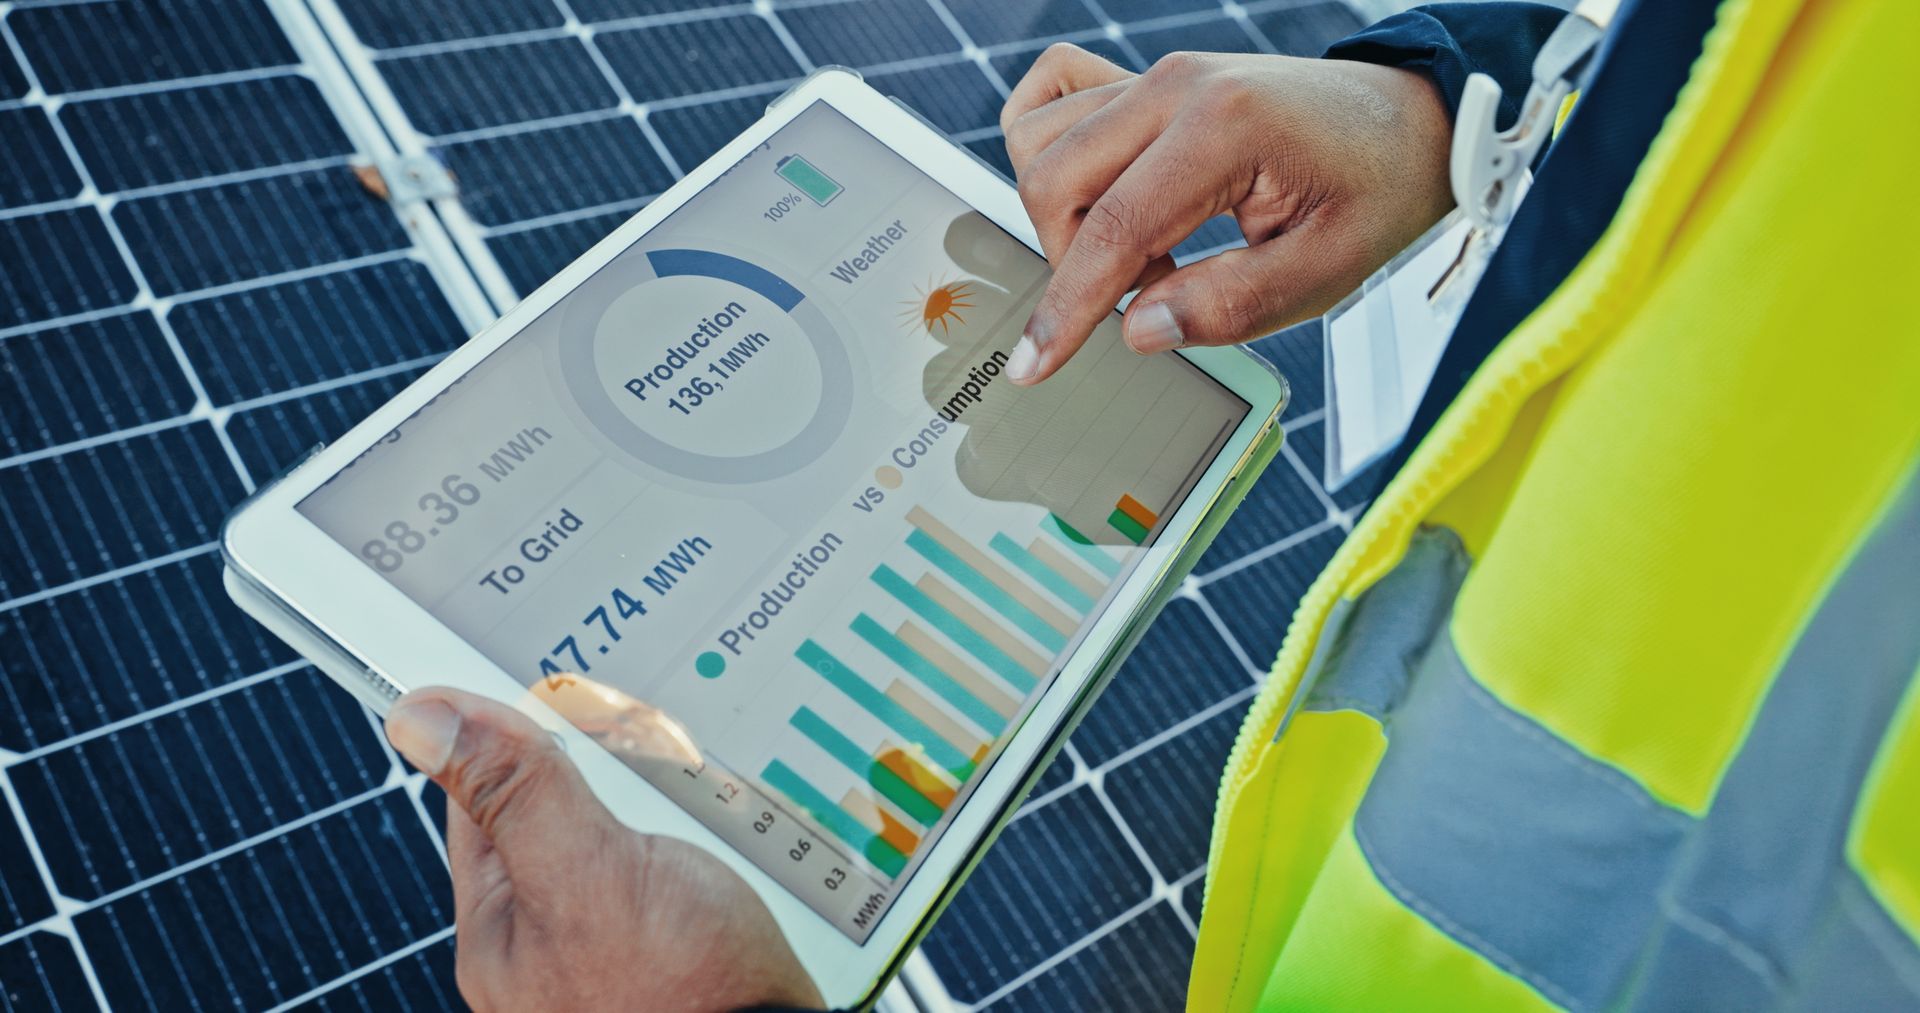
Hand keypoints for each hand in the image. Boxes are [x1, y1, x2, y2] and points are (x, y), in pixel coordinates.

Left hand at [383, 688, 822, 1012]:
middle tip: (632, 721)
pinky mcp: (685, 940)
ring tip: (686, 765)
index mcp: (502, 930)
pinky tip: (723, 814)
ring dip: (655, 789)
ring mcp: (620, 944)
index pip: (481, 801)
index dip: (500, 734)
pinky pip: (677, 858)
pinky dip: (696, 826)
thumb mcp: (587, 873)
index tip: (530, 675)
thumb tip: (423, 717)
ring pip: (625, 828)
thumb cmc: (680, 995)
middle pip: (557, 810)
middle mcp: (552, 942)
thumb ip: (514, 794)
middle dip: (594, 761)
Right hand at [999, 44, 1453, 383]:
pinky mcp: (1149, 78)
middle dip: (1071, 263)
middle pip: (1054, 180)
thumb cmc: (1375, 191)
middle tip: (1146, 297)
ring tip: (1144, 251)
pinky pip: (1055, 92)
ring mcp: (1157, 75)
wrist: (1408, 122)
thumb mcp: (1328, 270)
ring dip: (1066, 215)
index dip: (1068, 308)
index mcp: (1224, 128)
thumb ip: (1232, 305)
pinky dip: (1047, 144)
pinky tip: (1094, 190)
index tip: (1035, 365)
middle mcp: (1176, 87)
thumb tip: (1138, 332)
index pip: (1114, 228)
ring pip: (1040, 141)